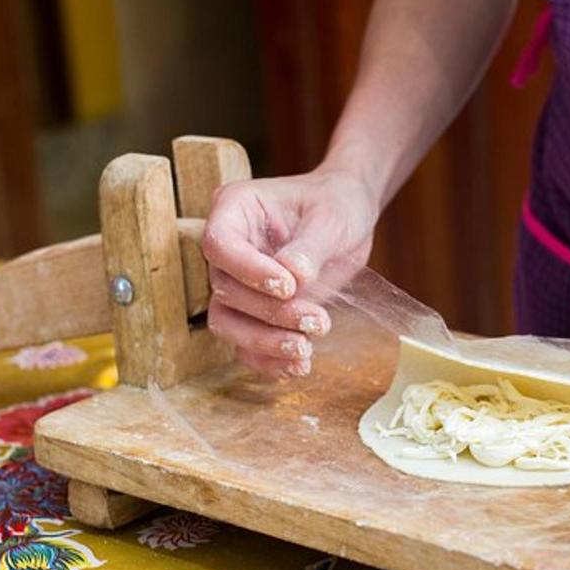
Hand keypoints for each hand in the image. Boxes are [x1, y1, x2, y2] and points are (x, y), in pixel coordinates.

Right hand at [202, 169, 376, 376]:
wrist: (349, 217)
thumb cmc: (336, 204)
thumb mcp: (330, 218)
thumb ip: (310, 247)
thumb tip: (294, 277)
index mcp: (235, 210)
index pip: (220, 245)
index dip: (248, 272)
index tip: (288, 286)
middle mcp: (229, 248)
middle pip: (225, 290)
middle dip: (270, 313)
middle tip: (317, 321)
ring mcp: (239, 281)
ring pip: (227, 322)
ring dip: (264, 342)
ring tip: (306, 349)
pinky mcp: (255, 310)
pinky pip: (246, 343)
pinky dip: (269, 359)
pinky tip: (299, 365)